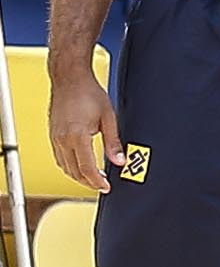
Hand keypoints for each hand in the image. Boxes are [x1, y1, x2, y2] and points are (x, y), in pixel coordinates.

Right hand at [47, 63, 120, 191]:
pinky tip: (80, 166)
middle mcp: (63, 140)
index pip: (87, 168)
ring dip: (79, 176)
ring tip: (94, 178)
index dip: (97, 181)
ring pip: (65, 167)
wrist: (70, 79)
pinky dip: (70, 167)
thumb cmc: (89, 93)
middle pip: (74, 172)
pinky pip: (59, 159)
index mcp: (77, 136)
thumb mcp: (109, 117)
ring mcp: (55, 138)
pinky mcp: (53, 136)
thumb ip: (114, 141)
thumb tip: (120, 161)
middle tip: (103, 186)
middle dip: (89, 182)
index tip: (106, 187)